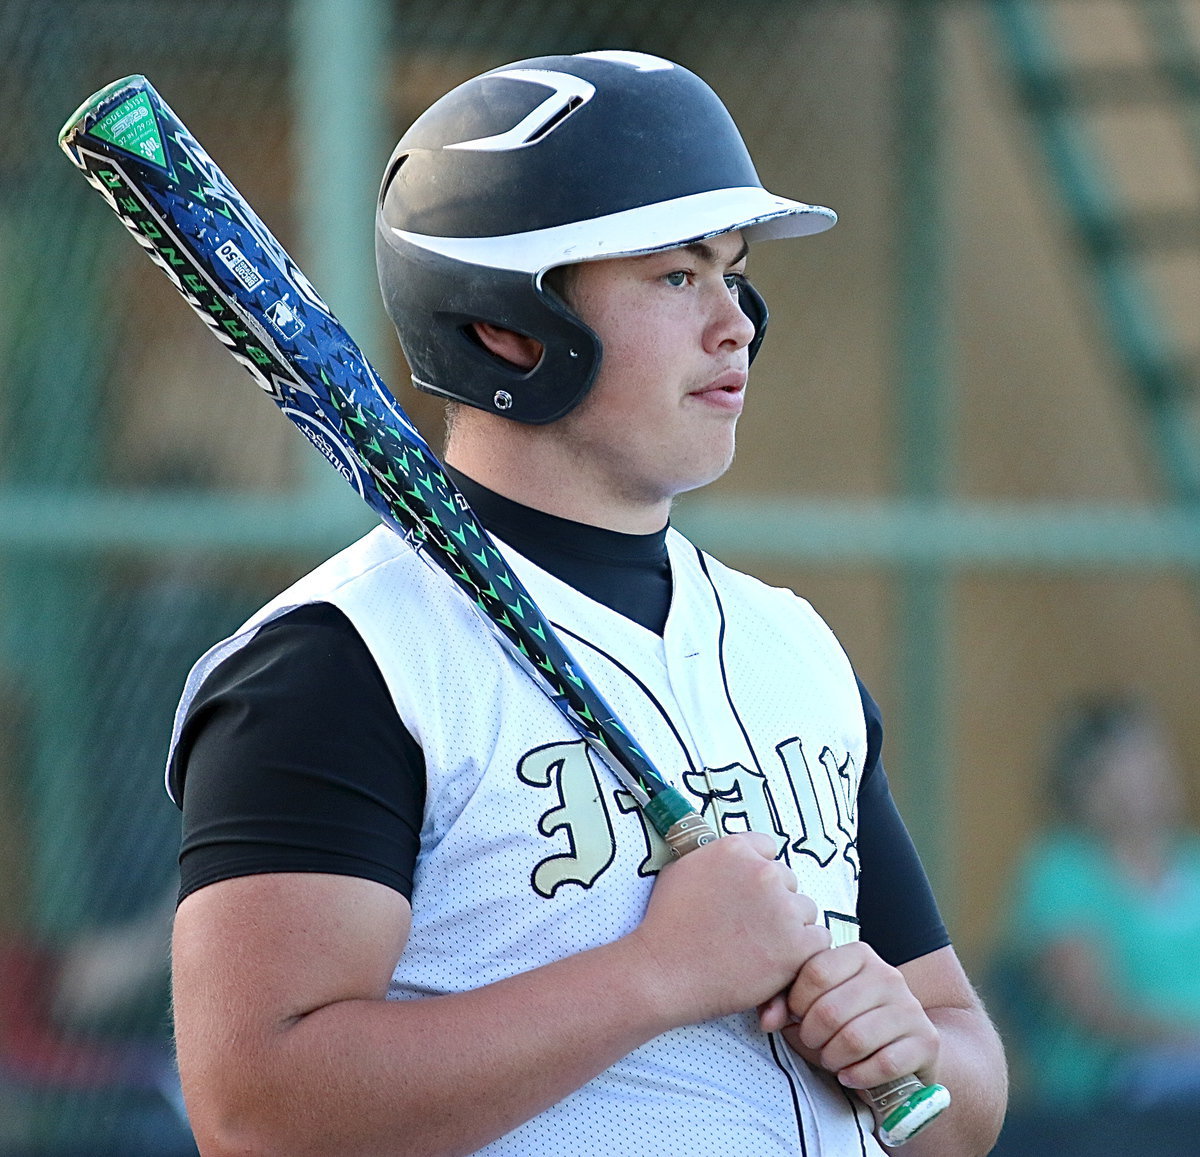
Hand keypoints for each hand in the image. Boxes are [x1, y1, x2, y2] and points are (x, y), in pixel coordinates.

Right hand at [625, 832, 830, 1026]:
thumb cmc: (668, 924)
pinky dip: (803, 951)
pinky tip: (778, 959)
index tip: (746, 894)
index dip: (756, 874)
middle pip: (787, 880)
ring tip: (759, 946)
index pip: (767, 849)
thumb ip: (714, 855)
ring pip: (805, 909)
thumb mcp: (683, 869)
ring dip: (789, 925)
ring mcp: (782, 908)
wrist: (665, 971)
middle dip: (772, 901)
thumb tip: (736, 856)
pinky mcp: (797, 945)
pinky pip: (819, 939)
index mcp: (736, 849)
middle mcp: (763, 872)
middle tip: (748, 926)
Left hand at [768, 941, 939, 1091]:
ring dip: (833, 1058)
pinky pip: (883, 1064)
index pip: (815, 971)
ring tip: (831, 1060)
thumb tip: (768, 1019)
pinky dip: (858, 1075)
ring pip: (855, 1038)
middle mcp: (888, 975)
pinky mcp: (926, 1041)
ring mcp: (910, 1007)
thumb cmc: (849, 1023)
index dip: (796, 1001)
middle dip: (812, 1036)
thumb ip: (785, 1004)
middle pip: (831, 1009)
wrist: (906, 1050)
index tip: (795, 1017)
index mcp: (860, 954)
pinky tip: (851, 1075)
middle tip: (812, 1043)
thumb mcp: (817, 1006)